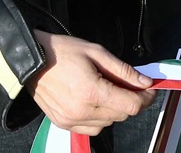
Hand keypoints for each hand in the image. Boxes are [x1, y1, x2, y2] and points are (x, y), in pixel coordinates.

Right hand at [26, 31, 155, 134]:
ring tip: (107, 90)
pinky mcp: (63, 124)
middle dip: (130, 100)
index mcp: (92, 92)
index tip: (150, 89)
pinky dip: (99, 118)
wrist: (31, 60)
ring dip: (115, 109)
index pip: (131, 105)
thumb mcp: (97, 52)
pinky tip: (95, 101)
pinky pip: (92, 128)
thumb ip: (123, 70)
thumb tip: (144, 82)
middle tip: (128, 84)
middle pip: (121, 115)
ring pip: (108, 124)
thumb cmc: (62, 52)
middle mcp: (82, 111)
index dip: (146, 98)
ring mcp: (71, 120)